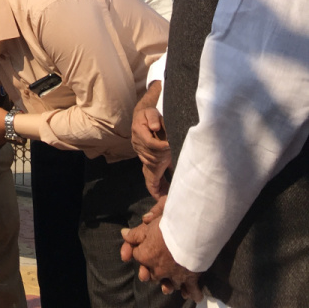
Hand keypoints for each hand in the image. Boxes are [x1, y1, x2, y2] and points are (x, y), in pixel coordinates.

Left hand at [120, 201, 203, 300]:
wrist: (192, 231)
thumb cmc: (169, 224)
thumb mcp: (149, 225)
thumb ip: (136, 233)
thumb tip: (124, 234)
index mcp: (146, 256)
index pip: (137, 256)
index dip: (138, 250)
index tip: (143, 247)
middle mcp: (158, 270)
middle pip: (152, 274)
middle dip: (151, 271)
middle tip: (155, 268)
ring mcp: (174, 276)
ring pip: (169, 284)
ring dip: (169, 284)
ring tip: (169, 283)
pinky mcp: (190, 279)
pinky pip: (190, 290)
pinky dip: (190, 292)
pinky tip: (188, 293)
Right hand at [130, 83, 170, 197]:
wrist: (143, 118)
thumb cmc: (149, 114)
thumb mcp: (151, 111)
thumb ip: (153, 117)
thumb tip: (156, 126)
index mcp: (139, 133)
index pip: (151, 144)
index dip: (161, 147)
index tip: (171, 148)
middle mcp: (139, 147)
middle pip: (151, 162)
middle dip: (161, 172)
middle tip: (169, 189)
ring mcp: (143, 155)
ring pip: (150, 171)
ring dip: (159, 183)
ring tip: (168, 198)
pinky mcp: (148, 161)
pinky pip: (150, 176)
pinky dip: (157, 186)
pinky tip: (164, 195)